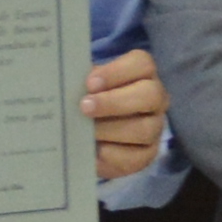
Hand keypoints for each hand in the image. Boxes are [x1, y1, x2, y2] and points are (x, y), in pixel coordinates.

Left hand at [84, 49, 169, 186]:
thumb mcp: (86, 86)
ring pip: (144, 129)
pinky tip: (93, 151)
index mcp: (143, 73)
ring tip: (86, 131)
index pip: (142, 64)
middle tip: (85, 107)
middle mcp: (156, 98)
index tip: (90, 83)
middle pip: (150, 95)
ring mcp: (155, 128)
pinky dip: (110, 155)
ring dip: (110, 130)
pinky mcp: (147, 155)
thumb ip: (81, 83)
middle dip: (115, 102)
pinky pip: (135, 157)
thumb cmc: (90, 99)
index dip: (116, 72)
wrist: (91, 133)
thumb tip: (65, 85)